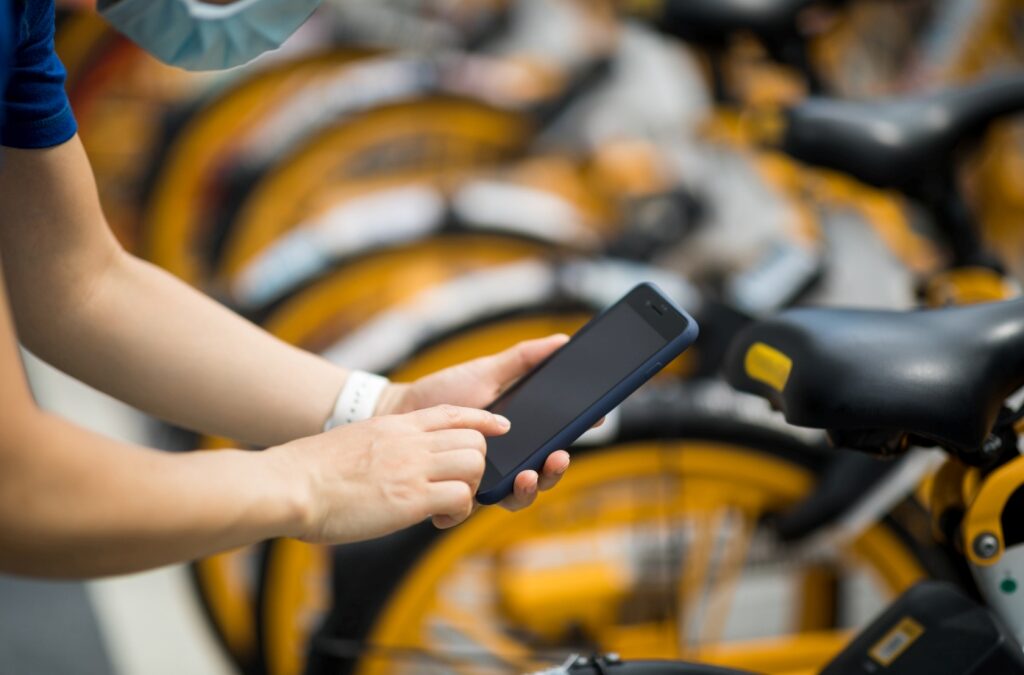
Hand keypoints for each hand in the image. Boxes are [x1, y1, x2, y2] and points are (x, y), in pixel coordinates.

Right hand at [269, 405, 509, 542]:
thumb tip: (387, 462)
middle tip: (454, 487)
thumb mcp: (354, 442)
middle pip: (474, 440)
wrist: (290, 484)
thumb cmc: (310, 471)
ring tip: (445, 506)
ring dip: (469, 489)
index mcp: (396, 424)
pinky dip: (458, 513)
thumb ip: (381, 445)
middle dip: (475, 465)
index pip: (453, 412)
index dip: (482, 419)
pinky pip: (461, 498)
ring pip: (475, 465)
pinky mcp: (411, 498)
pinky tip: (437, 520)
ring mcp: (413, 467)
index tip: (499, 426)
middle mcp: (410, 441)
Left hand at [375, 335, 573, 513]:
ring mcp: (485, 479)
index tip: (597, 419)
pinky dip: (482, 503)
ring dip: (531, 490)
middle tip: (560, 455)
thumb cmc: (446, 391)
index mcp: (521, 433)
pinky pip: (476, 507)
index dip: (579, 433)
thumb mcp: (487, 371)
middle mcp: (509, 460)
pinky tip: (483, 492)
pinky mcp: (459, 494)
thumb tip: (563, 341)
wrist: (401, 409)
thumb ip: (524, 360)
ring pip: (518, 496)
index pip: (557, 438)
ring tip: (529, 475)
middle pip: (544, 473)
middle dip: (557, 469)